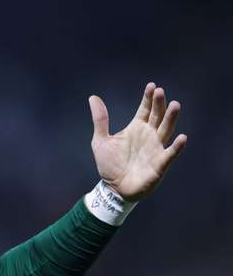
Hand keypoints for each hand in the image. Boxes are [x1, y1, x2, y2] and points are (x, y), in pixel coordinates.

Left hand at [88, 82, 186, 201]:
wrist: (113, 189)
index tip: (152, 86)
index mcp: (136, 128)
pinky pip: (170, 154)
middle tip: (160, 92)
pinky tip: (182, 138)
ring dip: (171, 118)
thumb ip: (100, 120)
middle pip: (157, 116)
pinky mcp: (159, 164)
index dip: (148, 98)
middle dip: (159, 104)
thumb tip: (93, 97)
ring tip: (174, 105)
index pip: (145, 110)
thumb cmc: (109, 165)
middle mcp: (148, 136)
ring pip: (166, 131)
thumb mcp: (100, 141)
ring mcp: (155, 149)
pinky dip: (176, 147)